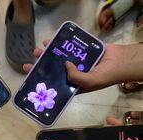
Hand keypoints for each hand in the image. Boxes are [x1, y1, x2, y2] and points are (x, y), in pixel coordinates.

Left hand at [24, 42, 142, 91]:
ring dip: (48, 53)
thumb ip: (75, 77)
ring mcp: (76, 61)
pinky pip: (68, 47)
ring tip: (38, 49)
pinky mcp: (80, 50)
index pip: (54, 85)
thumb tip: (64, 65)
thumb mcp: (90, 82)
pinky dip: (59, 43)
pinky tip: (51, 40)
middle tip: (31, 62)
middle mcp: (72, 74)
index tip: (31, 79)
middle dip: (42, 66)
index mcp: (73, 85)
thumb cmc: (106, 76)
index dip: (43, 83)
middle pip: (54, 70)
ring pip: (58, 57)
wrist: (121, 61)